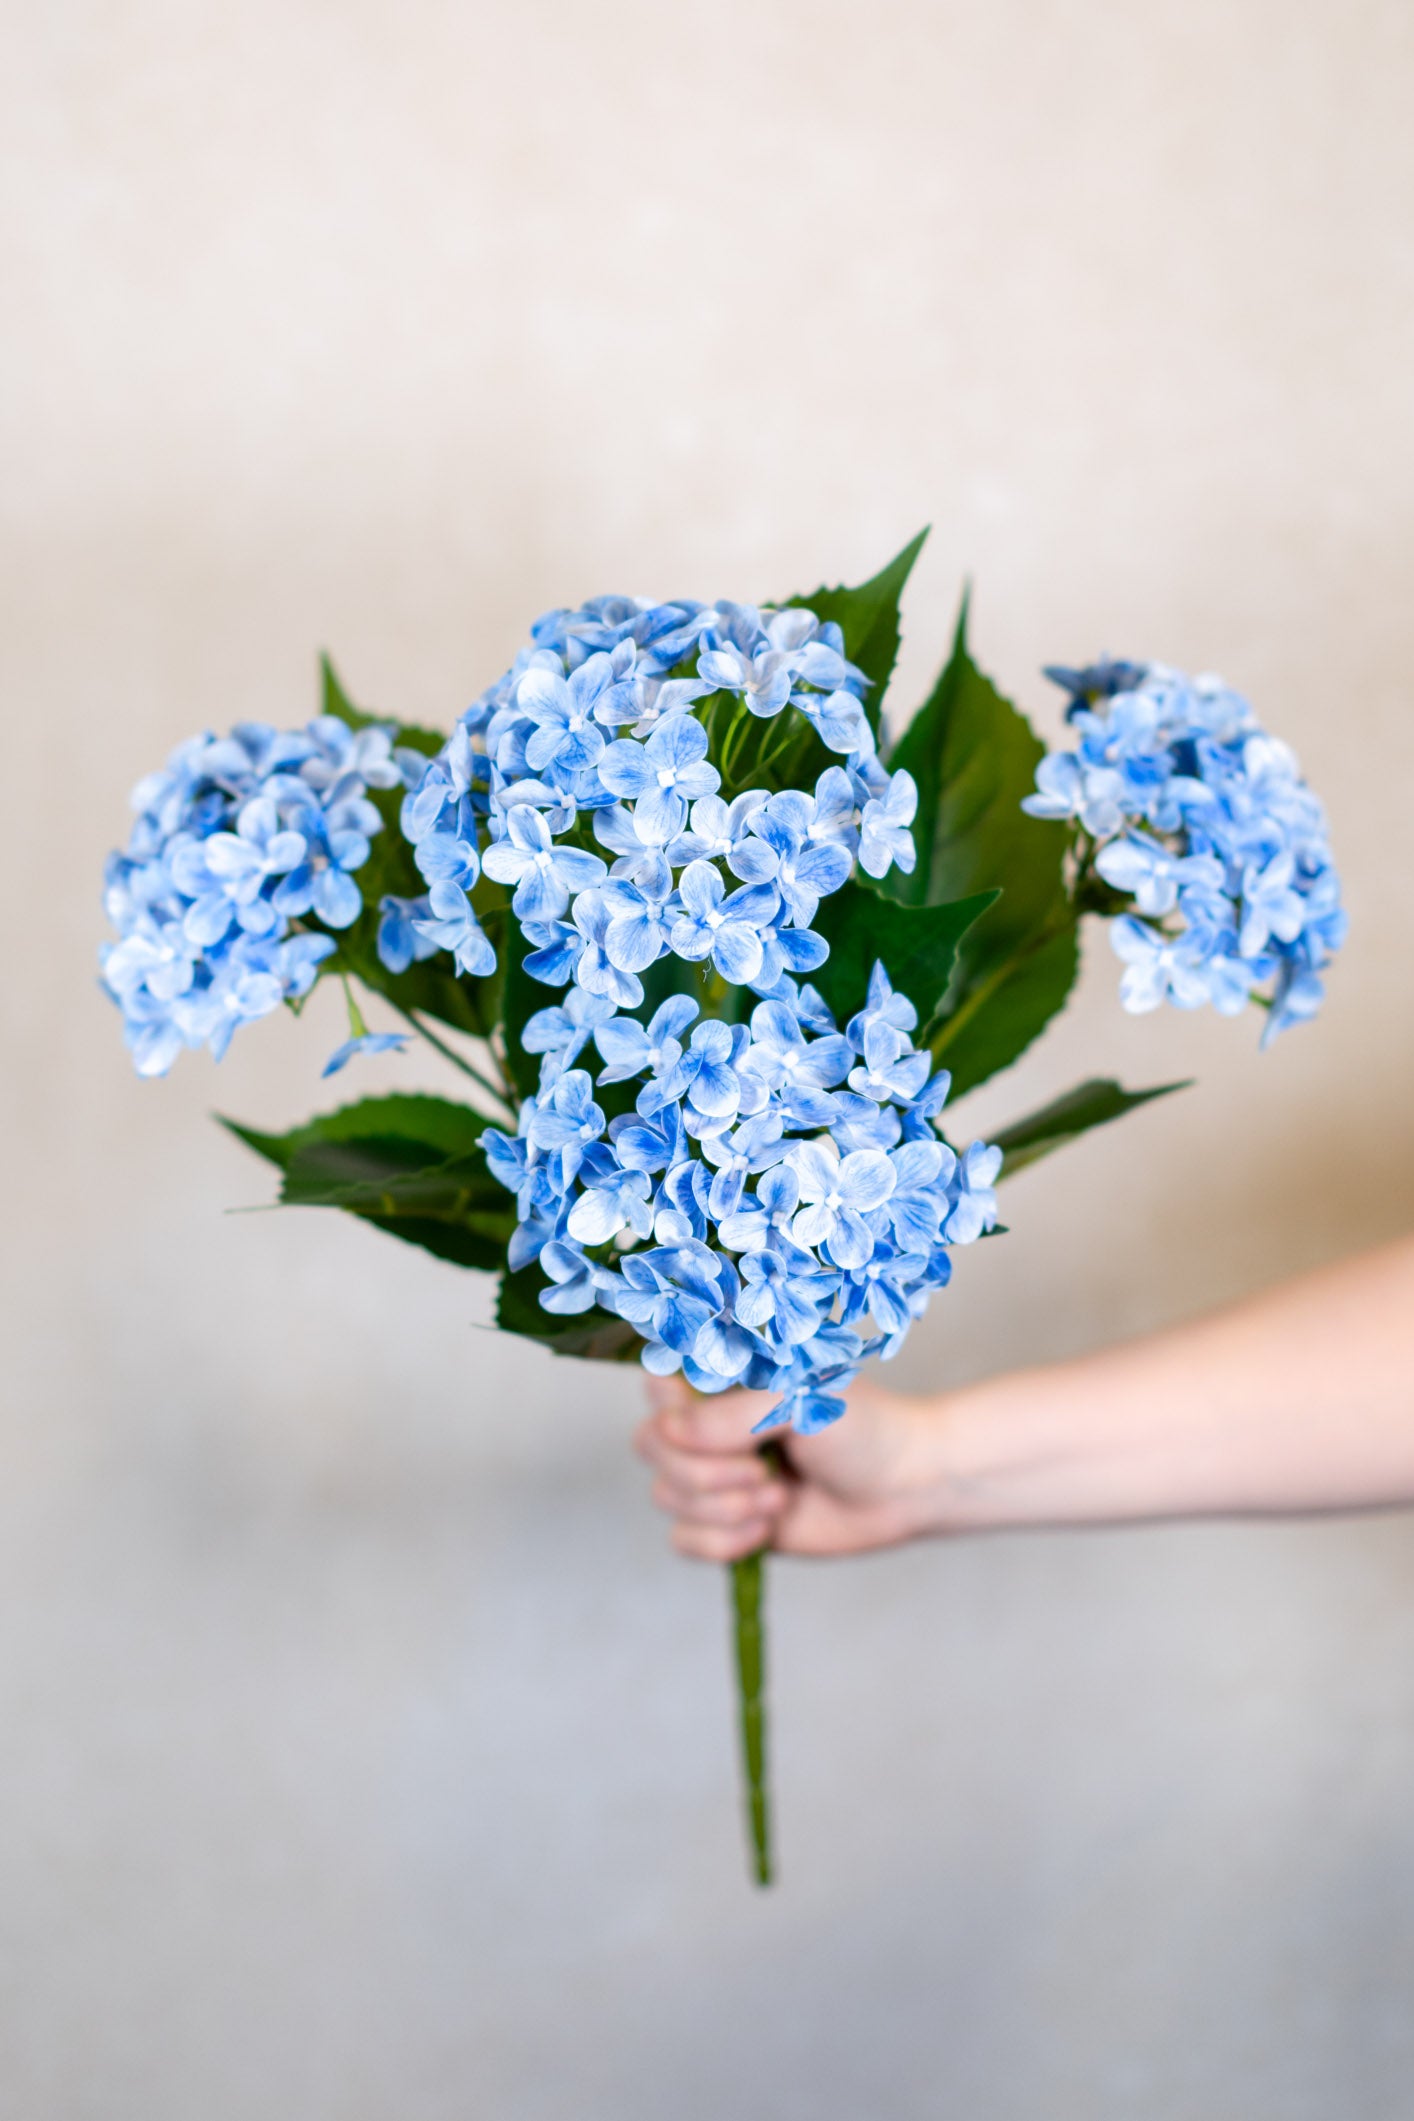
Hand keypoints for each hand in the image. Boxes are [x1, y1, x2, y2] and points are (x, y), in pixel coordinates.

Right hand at [634, 1372, 940, 1560]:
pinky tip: (765, 1531)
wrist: (905, 1489)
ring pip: (666, 1495)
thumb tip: (672, 1432)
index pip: (656, 1381)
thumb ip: (733, 1414)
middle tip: (764, 1470)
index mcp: (724, 1377)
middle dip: (706, 1471)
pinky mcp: (725, 1522)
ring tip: (779, 1499)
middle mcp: (710, 1423)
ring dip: (724, 1507)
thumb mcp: (801, 1401)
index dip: (672, 1408)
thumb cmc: (864, 1427)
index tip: (722, 1423)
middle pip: (650, 1444)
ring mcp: (715, 1474)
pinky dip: (722, 1543)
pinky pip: (683, 1541)